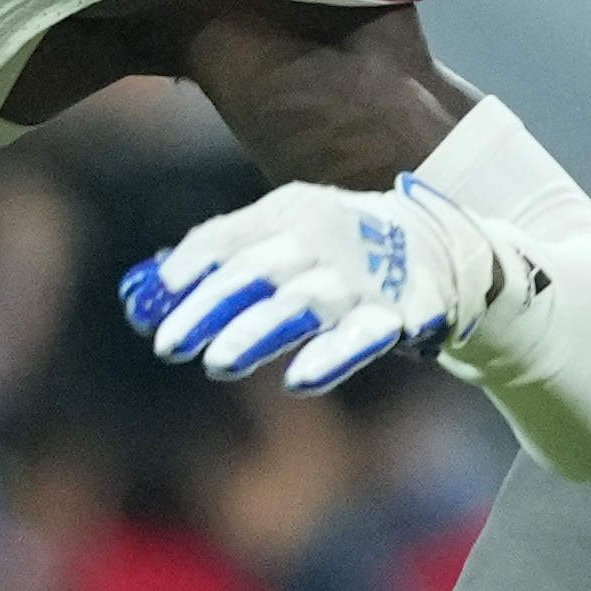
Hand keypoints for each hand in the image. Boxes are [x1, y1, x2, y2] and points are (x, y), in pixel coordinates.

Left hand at [124, 170, 524, 396]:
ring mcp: (363, 275)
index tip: (150, 302)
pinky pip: (362, 336)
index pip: (229, 236)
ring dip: (258, 330)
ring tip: (215, 362)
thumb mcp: (286, 238)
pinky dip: (331, 355)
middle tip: (168, 344)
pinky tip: (299, 378)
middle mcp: (324, 236)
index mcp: (291, 211)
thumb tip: (142, 292)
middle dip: (211, 307)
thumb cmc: (344, 249)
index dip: (191, 268)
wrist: (448, 247)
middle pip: (257, 270)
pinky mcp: (402, 313)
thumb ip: (223, 261)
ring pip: (303, 303)